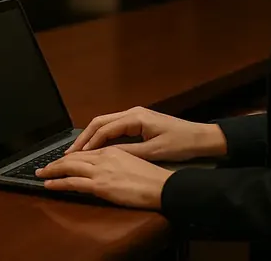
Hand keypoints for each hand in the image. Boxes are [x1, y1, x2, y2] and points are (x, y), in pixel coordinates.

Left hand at [36, 146, 172, 209]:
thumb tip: (107, 167)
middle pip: (73, 157)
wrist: (161, 186)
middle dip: (56, 162)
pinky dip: (58, 182)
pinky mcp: (100, 185)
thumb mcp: (133, 162)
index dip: (70, 157)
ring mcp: (100, 171)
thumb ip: (117, 161)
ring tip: (41, 173)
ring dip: (52, 170)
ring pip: (69, 167)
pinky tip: (49, 184)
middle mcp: (103, 157)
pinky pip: (73, 182)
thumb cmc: (152, 177)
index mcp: (112, 150)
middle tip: (44, 166)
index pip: (84, 152)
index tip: (61, 161)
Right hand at [66, 106, 226, 162]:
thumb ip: (129, 152)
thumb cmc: (181, 143)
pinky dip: (102, 137)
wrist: (201, 137)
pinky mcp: (138, 122)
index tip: (77, 155)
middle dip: (84, 137)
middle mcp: (132, 113)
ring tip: (78, 151)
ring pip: (105, 124)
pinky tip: (96, 148)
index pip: (104, 128)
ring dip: (91, 137)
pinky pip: (114, 128)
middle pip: (100, 122)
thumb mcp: (154, 151)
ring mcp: (135, 116)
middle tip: (69, 152)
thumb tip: (106, 156)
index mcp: (135, 117)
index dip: (89, 143)